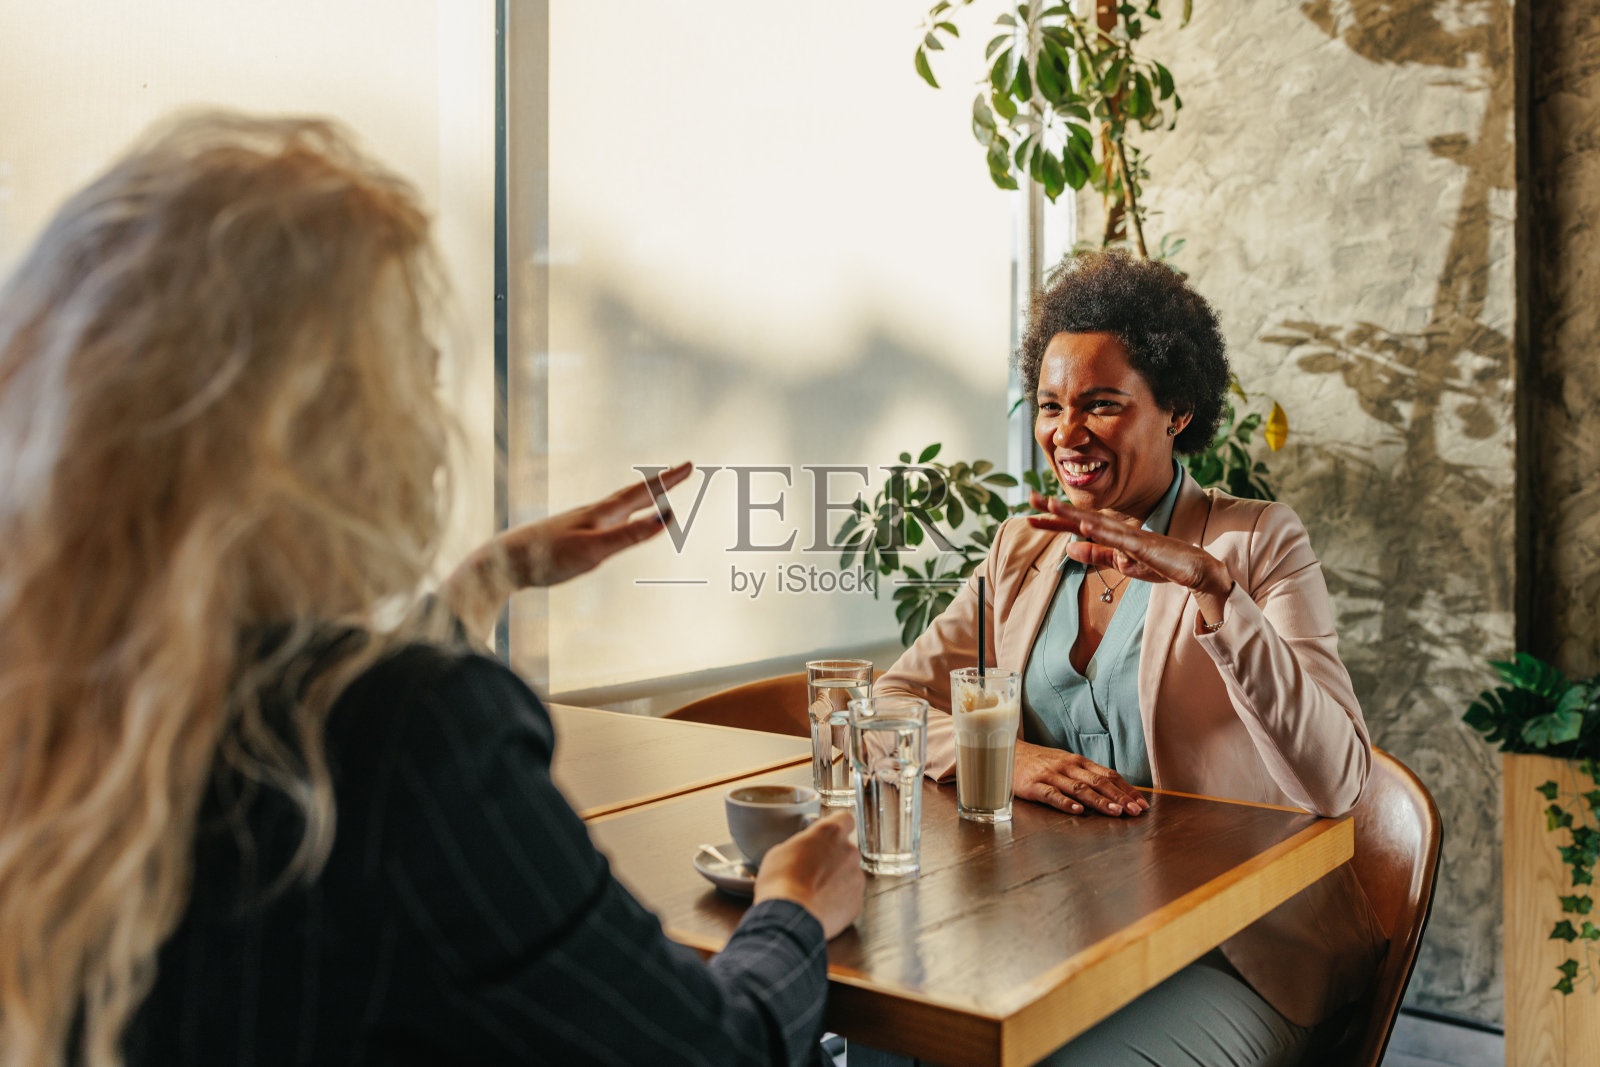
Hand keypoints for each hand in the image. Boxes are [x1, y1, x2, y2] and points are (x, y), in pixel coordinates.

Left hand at [441, 462, 692, 637]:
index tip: (690, 465)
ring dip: (642, 497)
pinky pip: (607, 519)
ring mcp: (582, 523)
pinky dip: (623, 514)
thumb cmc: (548, 557)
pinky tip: (615, 522)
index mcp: (602, 513)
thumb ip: (632, 535)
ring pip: (619, 505)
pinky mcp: (571, 535)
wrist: (504, 562)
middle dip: (660, 484)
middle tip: (682, 471)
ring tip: (655, 493)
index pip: (643, 493)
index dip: (668, 481)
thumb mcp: (595, 550)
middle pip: (634, 494)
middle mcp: (594, 513)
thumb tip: (668, 517)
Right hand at [753, 811, 864, 938]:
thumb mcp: (779, 852)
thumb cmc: (780, 883)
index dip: (836, 827)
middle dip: (833, 857)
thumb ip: (800, 845)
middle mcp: (848, 851)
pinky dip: (839, 900)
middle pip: (846, 849)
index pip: (844, 819)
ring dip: (836, 879)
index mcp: (829, 833)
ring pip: (848, 874)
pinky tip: (820, 905)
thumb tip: (802, 850)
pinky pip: (850, 896)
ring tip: (814, 892)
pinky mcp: (857, 902)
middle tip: (813, 869)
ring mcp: (856, 877)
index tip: (828, 835)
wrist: (789, 917)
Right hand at [1012, 739, 1147, 816]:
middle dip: (1120, 797)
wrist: (1007, 752)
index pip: (1109, 775)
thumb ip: (1086, 776)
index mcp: (1079, 762)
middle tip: (1136, 811)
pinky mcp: (1034, 785)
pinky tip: (1077, 811)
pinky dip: (1065, 803)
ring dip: (1099, 801)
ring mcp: (1052, 775)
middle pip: (1099, 782)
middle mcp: (1069, 766)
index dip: (1127, 789)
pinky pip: (1052, 794)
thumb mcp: (1065, 764)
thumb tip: (1113, 791)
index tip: (1143, 804)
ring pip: (1080, 788)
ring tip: (1115, 812)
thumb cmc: (1040, 763)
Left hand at [1025, 490, 1233, 624]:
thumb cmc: (1160, 564)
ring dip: (1074, 513)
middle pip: (1082, 518)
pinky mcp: (1143, 546)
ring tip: (1051, 505)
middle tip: (1031, 498)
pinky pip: (1119, 538)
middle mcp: (1118, 531)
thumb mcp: (1122, 564)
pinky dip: (1102, 531)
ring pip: (1097, 522)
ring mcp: (1131, 536)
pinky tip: (1086, 525)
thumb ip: (1097, 555)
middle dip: (1056, 509)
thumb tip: (1069, 548)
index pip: (1077, 527)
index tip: (1029, 517)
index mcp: (1111, 537)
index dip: (1054, 521)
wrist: (1195, 569)